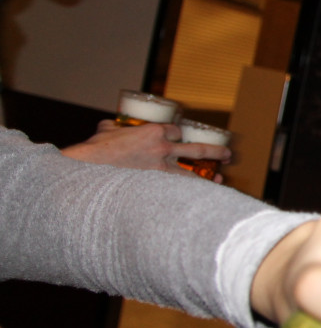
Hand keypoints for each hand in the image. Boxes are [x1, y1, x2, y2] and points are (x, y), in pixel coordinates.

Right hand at [62, 120, 230, 180]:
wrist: (86, 169)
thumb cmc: (93, 150)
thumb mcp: (106, 130)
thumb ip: (116, 127)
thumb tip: (114, 127)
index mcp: (154, 131)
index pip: (177, 132)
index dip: (180, 135)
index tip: (182, 140)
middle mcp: (164, 148)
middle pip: (198, 149)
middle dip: (216, 151)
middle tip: (228, 154)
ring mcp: (161, 168)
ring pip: (193, 173)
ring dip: (208, 177)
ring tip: (220, 178)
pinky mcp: (154, 186)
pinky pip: (178, 190)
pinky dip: (191, 194)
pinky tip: (202, 199)